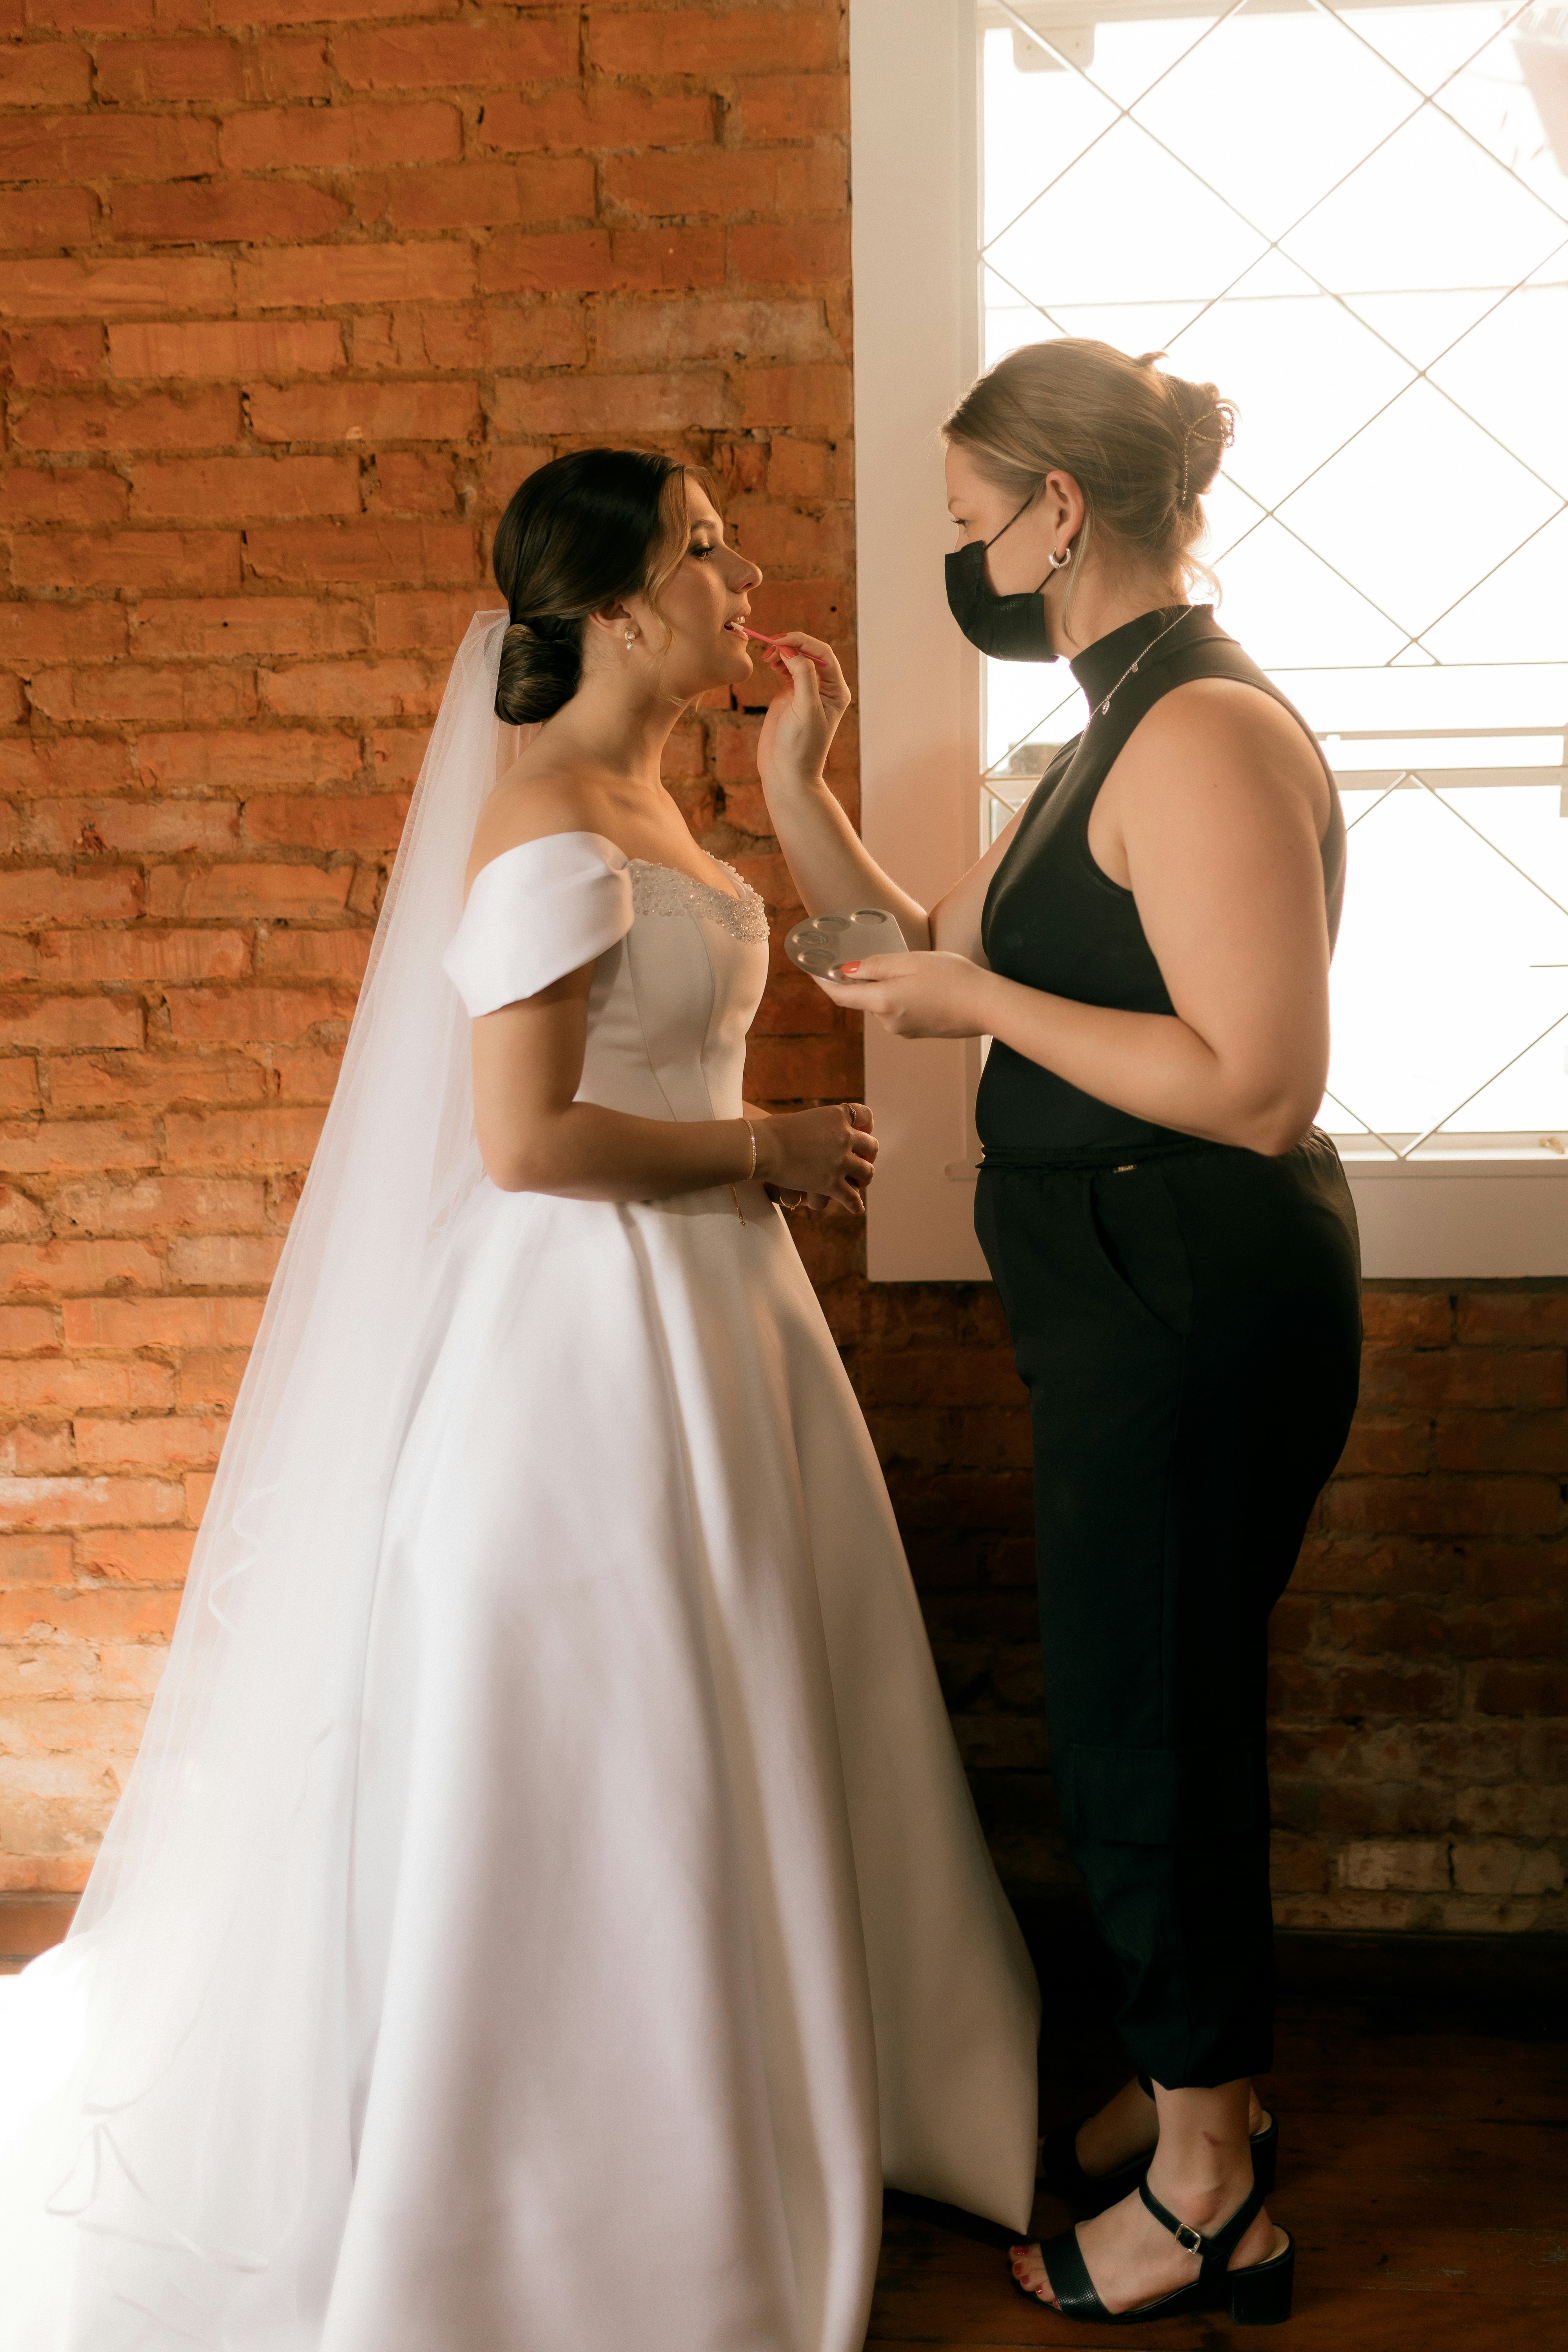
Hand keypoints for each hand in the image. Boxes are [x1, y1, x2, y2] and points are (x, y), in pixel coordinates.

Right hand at [752, 1101, 876, 1214]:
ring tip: (859, 1183)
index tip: (863, 1133)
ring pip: (867, 1172)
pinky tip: (857, 1207)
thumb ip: (822, 1125)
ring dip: (863, 1179)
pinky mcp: (831, 1184)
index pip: (865, 1116)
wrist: (762, 1146)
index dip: (867, 1126)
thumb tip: (825, 1137)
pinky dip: (855, 1204)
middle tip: (863, 1162)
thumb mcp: (806, 1118)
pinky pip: (852, 1197)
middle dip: (869, 1156)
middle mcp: (844, 1137)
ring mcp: (840, 1161)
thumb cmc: (774, 1130)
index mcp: (837, 1116)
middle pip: (871, 1146)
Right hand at [755, 633, 850, 789]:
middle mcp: (824, 688)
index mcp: (836, 690)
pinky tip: (769, 663)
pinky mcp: (790, 696)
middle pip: (810, 653)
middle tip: (770, 646)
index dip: (802, 642)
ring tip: (767, 656)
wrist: (786, 773)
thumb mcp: (805, 708)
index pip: (823, 654)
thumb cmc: (800, 746)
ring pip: (797, 659)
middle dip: (791, 645)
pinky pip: (787, 670)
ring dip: (783, 652)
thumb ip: (802, 676)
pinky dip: (778, 663)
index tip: (781, 642)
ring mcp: (806, 691)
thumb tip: (791, 649)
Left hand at [813, 952, 992, 1038]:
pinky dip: (903, 997)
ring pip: (883, 1003)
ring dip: (889, 987)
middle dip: (866, 979)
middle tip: (883, 958)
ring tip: (919, 972)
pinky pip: (899, 1011)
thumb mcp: (910, 962)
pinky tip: (927, 987)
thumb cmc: (954, 979)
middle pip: (864, 998)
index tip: (812, 969)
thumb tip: (847, 971)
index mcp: (882, 1002)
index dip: (823, 982)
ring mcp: (903, 1030)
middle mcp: (888, 1022)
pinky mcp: (917, 1032)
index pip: (841, 995)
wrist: (988, 1006)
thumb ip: (876, 966)